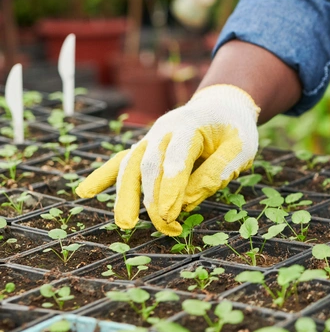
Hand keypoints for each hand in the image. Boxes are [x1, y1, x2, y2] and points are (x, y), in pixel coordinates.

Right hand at [77, 84, 259, 234]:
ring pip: (131, 165)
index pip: (177, 158)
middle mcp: (164, 130)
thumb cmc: (235, 129)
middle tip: (165, 225)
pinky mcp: (146, 148)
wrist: (223, 106)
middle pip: (150, 164)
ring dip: (125, 195)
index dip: (172, 187)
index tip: (171, 214)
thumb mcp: (242, 148)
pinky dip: (104, 176)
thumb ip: (219, 171)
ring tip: (125, 223)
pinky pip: (122, 161)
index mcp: (190, 125)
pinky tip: (84, 192)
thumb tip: (185, 202)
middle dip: (154, 199)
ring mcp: (151, 138)